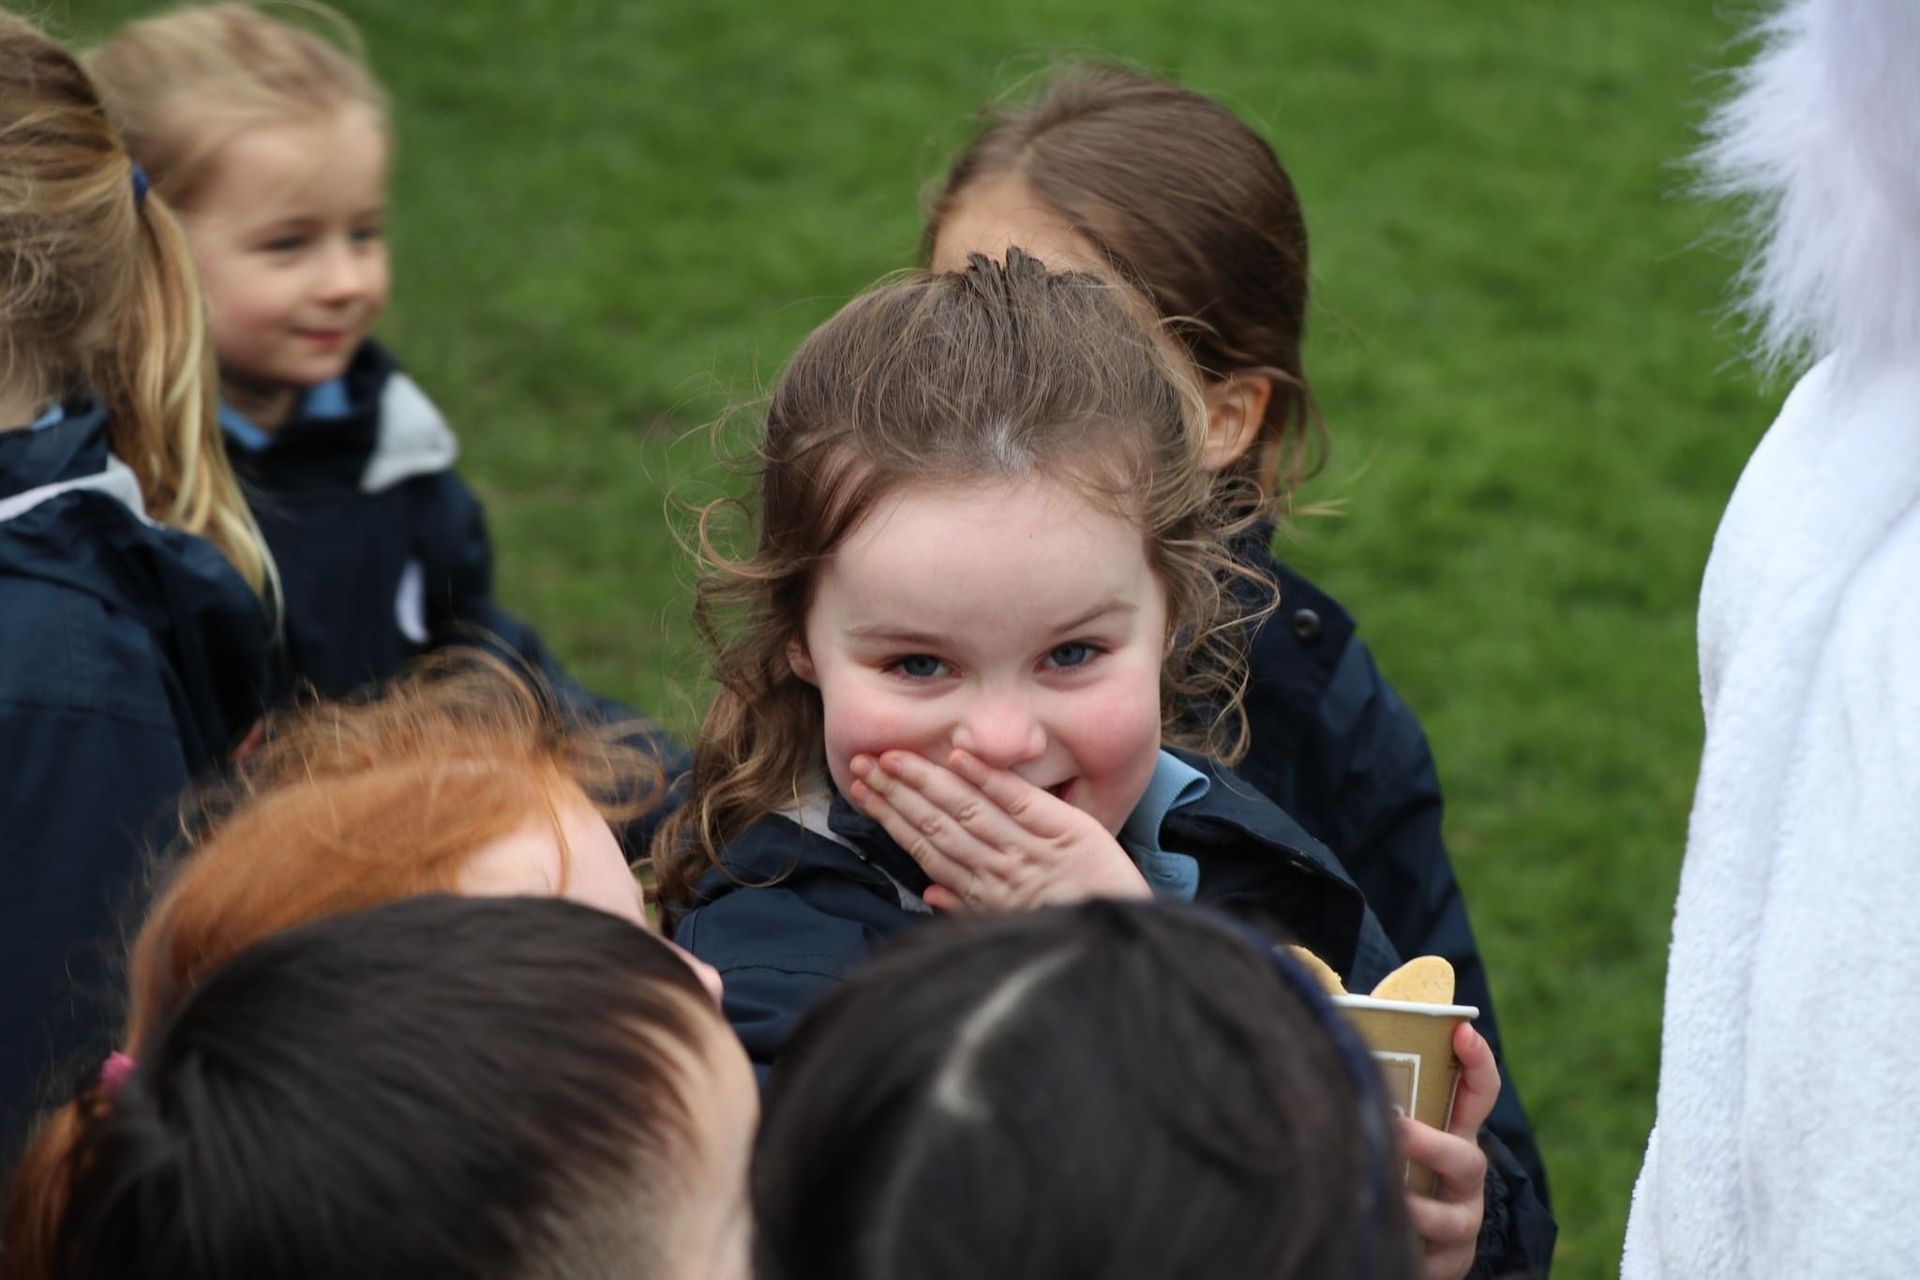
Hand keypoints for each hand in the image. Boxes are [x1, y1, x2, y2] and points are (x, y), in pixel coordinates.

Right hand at [846, 747, 1150, 910]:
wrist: (1123, 952)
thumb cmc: (1067, 934)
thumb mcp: (1011, 931)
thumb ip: (968, 909)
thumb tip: (927, 893)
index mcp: (984, 894)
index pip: (925, 848)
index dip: (890, 818)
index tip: (861, 792)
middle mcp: (999, 871)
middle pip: (937, 825)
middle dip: (896, 794)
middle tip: (862, 764)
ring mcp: (1032, 852)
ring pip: (968, 810)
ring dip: (927, 782)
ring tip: (894, 757)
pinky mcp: (1067, 834)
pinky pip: (1021, 802)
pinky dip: (989, 778)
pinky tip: (959, 756)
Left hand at [1397, 1022, 1498, 1279]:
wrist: (1412, 1242)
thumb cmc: (1393, 1166)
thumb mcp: (1396, 1124)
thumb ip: (1376, 1079)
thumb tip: (1325, 1004)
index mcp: (1455, 1133)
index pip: (1479, 1092)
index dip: (1478, 1061)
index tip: (1463, 1031)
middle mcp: (1466, 1178)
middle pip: (1466, 1158)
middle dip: (1432, 1144)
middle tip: (1397, 1128)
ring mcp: (1461, 1223)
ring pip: (1449, 1218)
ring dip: (1415, 1208)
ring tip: (1384, 1197)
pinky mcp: (1447, 1264)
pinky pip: (1432, 1262)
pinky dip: (1409, 1253)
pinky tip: (1377, 1239)